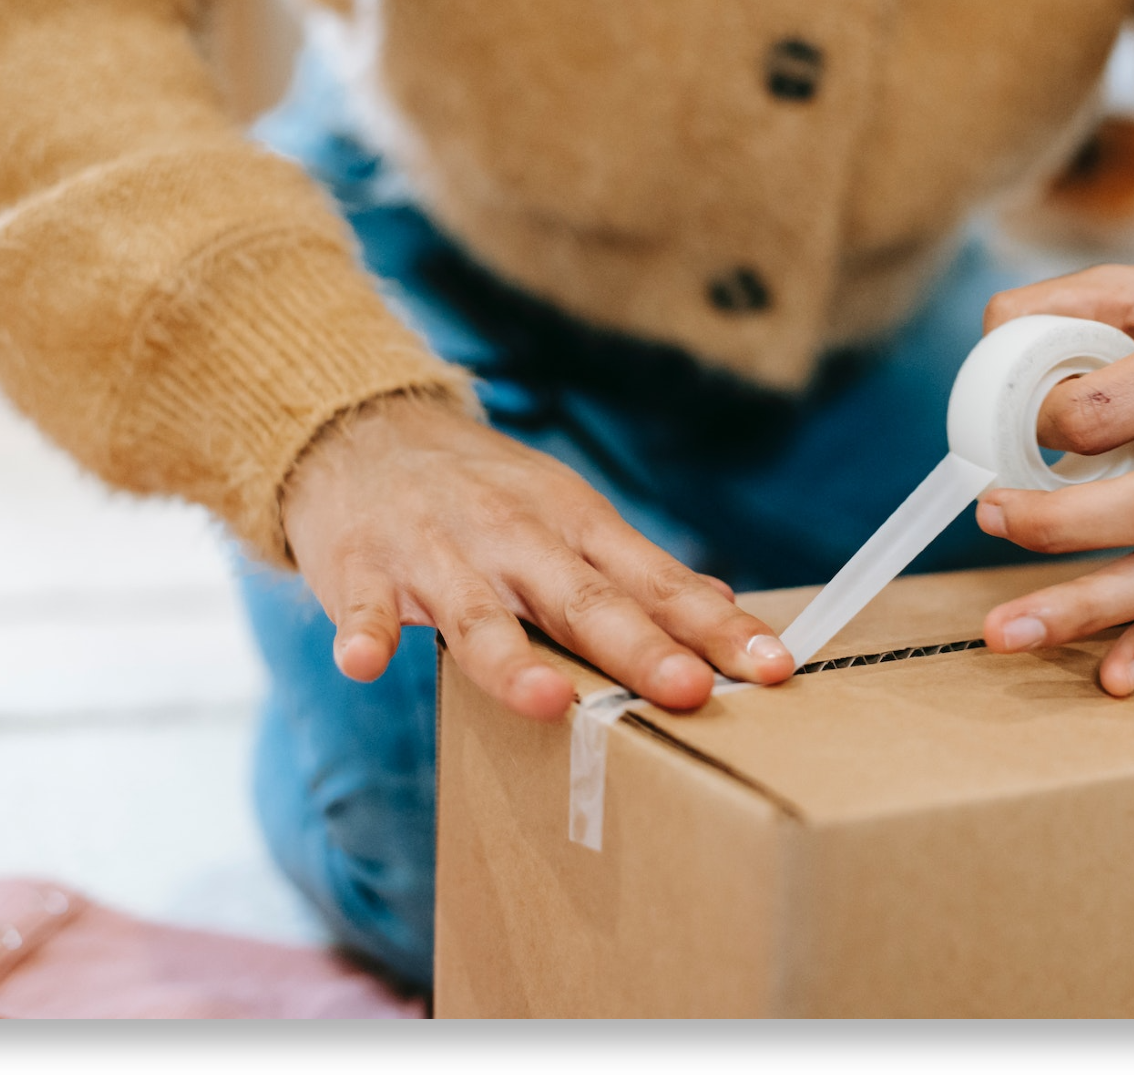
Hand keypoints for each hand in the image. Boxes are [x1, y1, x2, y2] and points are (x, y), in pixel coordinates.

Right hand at [281, 394, 794, 719]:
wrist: (363, 431)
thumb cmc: (482, 491)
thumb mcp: (566, 513)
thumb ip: (632, 569)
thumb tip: (717, 604)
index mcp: (575, 526)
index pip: (658, 582)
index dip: (716, 626)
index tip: (772, 667)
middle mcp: (515, 536)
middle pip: (583, 599)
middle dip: (637, 646)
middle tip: (689, 690)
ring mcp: (436, 551)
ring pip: (478, 613)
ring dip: (512, 658)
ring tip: (550, 702)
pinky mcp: (361, 565)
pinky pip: (363, 606)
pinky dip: (362, 633)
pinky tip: (364, 666)